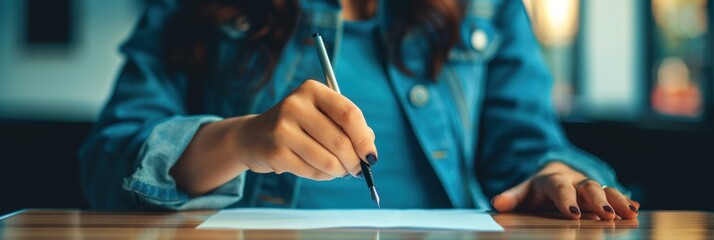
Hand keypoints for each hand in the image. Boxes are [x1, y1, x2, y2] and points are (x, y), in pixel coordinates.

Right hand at [233, 80, 376, 179]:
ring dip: (340, 171)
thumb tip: (369, 148)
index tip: (371, 156)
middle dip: (355, 161)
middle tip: (358, 170)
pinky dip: (323, 176)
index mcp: (312, 90)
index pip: (349, 114)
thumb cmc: (299, 126)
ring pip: (328, 160)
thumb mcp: (322, 115)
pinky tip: (321, 171)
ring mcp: (282, 128)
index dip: (364, 138)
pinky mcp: (275, 151)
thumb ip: (348, 126)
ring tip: (340, 170)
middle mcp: (295, 105)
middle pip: (340, 140)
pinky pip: (312, 171)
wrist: (255, 136)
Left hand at [491, 162, 639, 219]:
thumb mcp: (524, 191)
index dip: (566, 200)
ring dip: (617, 201)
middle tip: (607, 213)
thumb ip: (513, 197)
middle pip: (588, 187)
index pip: (559, 188)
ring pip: (605, 190)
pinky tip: (635, 209)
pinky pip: (615, 195)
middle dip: (598, 200)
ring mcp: (589, 187)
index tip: (573, 213)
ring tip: (629, 213)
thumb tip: (498, 203)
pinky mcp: (601, 193)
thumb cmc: (538, 188)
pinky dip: (625, 201)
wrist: (554, 173)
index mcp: (553, 180)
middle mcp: (574, 182)